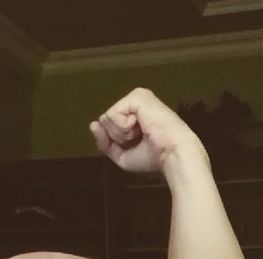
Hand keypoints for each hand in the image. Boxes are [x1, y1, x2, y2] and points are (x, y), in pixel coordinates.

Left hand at [90, 87, 205, 173]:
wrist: (170, 154)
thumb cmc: (151, 157)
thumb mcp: (121, 155)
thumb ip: (104, 142)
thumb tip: (93, 124)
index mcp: (132, 116)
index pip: (106, 127)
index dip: (113, 141)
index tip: (135, 145)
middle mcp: (133, 104)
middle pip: (104, 122)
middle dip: (117, 137)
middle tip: (139, 138)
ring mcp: (135, 98)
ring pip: (106, 118)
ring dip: (121, 133)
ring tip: (141, 132)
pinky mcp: (137, 96)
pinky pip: (112, 114)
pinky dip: (123, 127)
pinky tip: (140, 126)